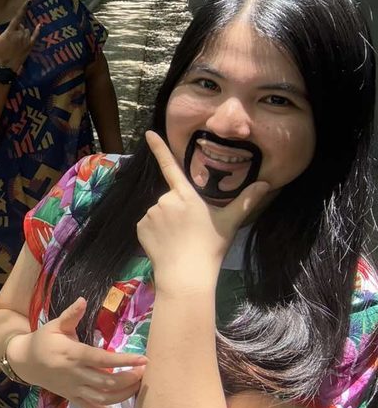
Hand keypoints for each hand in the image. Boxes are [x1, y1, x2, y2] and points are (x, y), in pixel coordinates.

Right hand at [0, 0, 39, 71]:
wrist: (4, 67)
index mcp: (11, 31)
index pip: (18, 17)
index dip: (23, 8)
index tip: (28, 0)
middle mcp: (20, 34)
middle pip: (21, 25)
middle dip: (16, 28)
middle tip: (9, 37)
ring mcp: (26, 40)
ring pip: (26, 31)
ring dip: (22, 32)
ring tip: (15, 41)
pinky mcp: (30, 46)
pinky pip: (35, 36)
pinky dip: (37, 30)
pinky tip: (39, 25)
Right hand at [12, 297, 146, 407]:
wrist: (25, 361)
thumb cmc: (43, 341)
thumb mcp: (55, 325)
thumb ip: (71, 315)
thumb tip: (83, 300)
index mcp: (73, 354)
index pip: (103, 360)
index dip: (124, 361)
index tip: (143, 359)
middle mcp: (75, 374)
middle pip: (107, 382)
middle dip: (129, 378)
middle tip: (144, 371)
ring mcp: (74, 389)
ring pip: (103, 398)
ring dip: (123, 395)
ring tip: (138, 386)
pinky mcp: (72, 398)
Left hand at [137, 131, 269, 285]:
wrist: (186, 275)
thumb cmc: (210, 247)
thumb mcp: (230, 223)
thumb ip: (246, 201)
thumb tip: (266, 183)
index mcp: (186, 195)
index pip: (171, 166)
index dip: (159, 148)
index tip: (149, 132)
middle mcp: (165, 200)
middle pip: (171, 199)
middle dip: (179, 210)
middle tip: (191, 230)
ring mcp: (151, 213)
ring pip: (160, 212)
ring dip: (167, 221)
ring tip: (179, 239)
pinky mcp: (141, 227)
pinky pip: (149, 224)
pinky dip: (156, 232)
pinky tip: (167, 244)